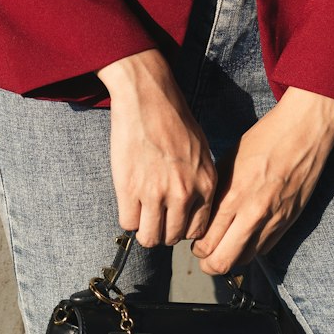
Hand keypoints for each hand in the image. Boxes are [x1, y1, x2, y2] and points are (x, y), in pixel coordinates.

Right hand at [98, 49, 216, 248]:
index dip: (182, 227)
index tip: (173, 219)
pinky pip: (128, 223)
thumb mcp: (201, 151)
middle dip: (162, 230)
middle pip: (172, 237)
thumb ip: (199, 182)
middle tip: (154, 215)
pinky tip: (129, 200)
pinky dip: (128, 216)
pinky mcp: (130, 189)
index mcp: (205, 184)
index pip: (197, 231)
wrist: (147, 96)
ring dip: (144, 228)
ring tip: (141, 212)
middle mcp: (184, 193)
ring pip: (150, 237)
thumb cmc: (174, 118)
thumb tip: (190, 207)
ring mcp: (156, 193)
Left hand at [190, 87, 333, 275]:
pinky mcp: (289, 221)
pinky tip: (247, 233)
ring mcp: (273, 221)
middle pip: (221, 263)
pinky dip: (252, 247)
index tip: (196, 240)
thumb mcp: (230, 160)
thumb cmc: (264, 139)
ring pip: (244, 260)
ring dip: (231, 256)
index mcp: (233, 196)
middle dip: (208, 262)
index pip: (206, 243)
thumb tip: (203, 214)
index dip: (196, 247)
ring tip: (226, 243)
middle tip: (205, 252)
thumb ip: (217, 192)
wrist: (303, 132)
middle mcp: (252, 214)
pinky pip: (264, 249)